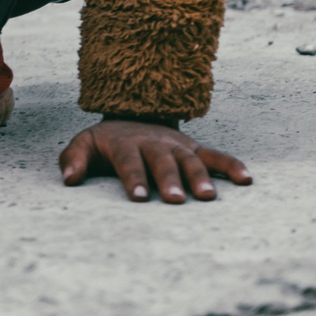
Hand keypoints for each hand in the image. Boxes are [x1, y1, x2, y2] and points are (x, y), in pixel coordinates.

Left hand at [59, 118, 250, 203]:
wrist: (132, 115)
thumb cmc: (107, 142)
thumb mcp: (84, 143)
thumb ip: (74, 159)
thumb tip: (69, 179)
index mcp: (126, 144)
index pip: (129, 161)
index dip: (133, 178)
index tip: (137, 197)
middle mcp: (154, 143)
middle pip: (162, 161)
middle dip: (169, 180)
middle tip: (175, 200)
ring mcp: (177, 145)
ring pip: (190, 160)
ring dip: (200, 177)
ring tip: (208, 198)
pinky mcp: (194, 148)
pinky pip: (215, 155)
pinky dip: (230, 165)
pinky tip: (245, 180)